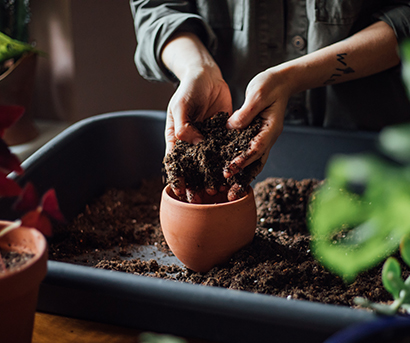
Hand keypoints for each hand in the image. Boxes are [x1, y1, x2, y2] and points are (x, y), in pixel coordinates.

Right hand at [164, 65, 231, 201]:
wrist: (208, 75)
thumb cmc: (189, 88)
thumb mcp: (181, 104)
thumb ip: (183, 124)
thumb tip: (192, 143)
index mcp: (176, 137)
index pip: (175, 162)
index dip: (177, 178)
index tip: (180, 192)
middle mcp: (192, 142)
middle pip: (192, 168)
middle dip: (195, 185)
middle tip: (201, 199)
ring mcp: (207, 140)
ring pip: (209, 164)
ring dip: (212, 179)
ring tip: (218, 192)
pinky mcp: (223, 135)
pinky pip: (225, 152)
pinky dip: (228, 164)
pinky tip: (233, 175)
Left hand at [224, 68, 291, 181]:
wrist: (281, 81)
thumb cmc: (270, 85)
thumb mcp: (257, 94)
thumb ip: (246, 112)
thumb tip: (231, 127)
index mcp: (270, 129)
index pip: (255, 149)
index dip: (242, 160)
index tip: (229, 170)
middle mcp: (268, 138)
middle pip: (255, 163)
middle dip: (242, 178)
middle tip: (229, 193)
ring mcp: (263, 138)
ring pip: (253, 163)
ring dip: (242, 177)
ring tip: (229, 192)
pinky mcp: (256, 136)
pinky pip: (249, 154)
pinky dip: (241, 166)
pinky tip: (229, 174)